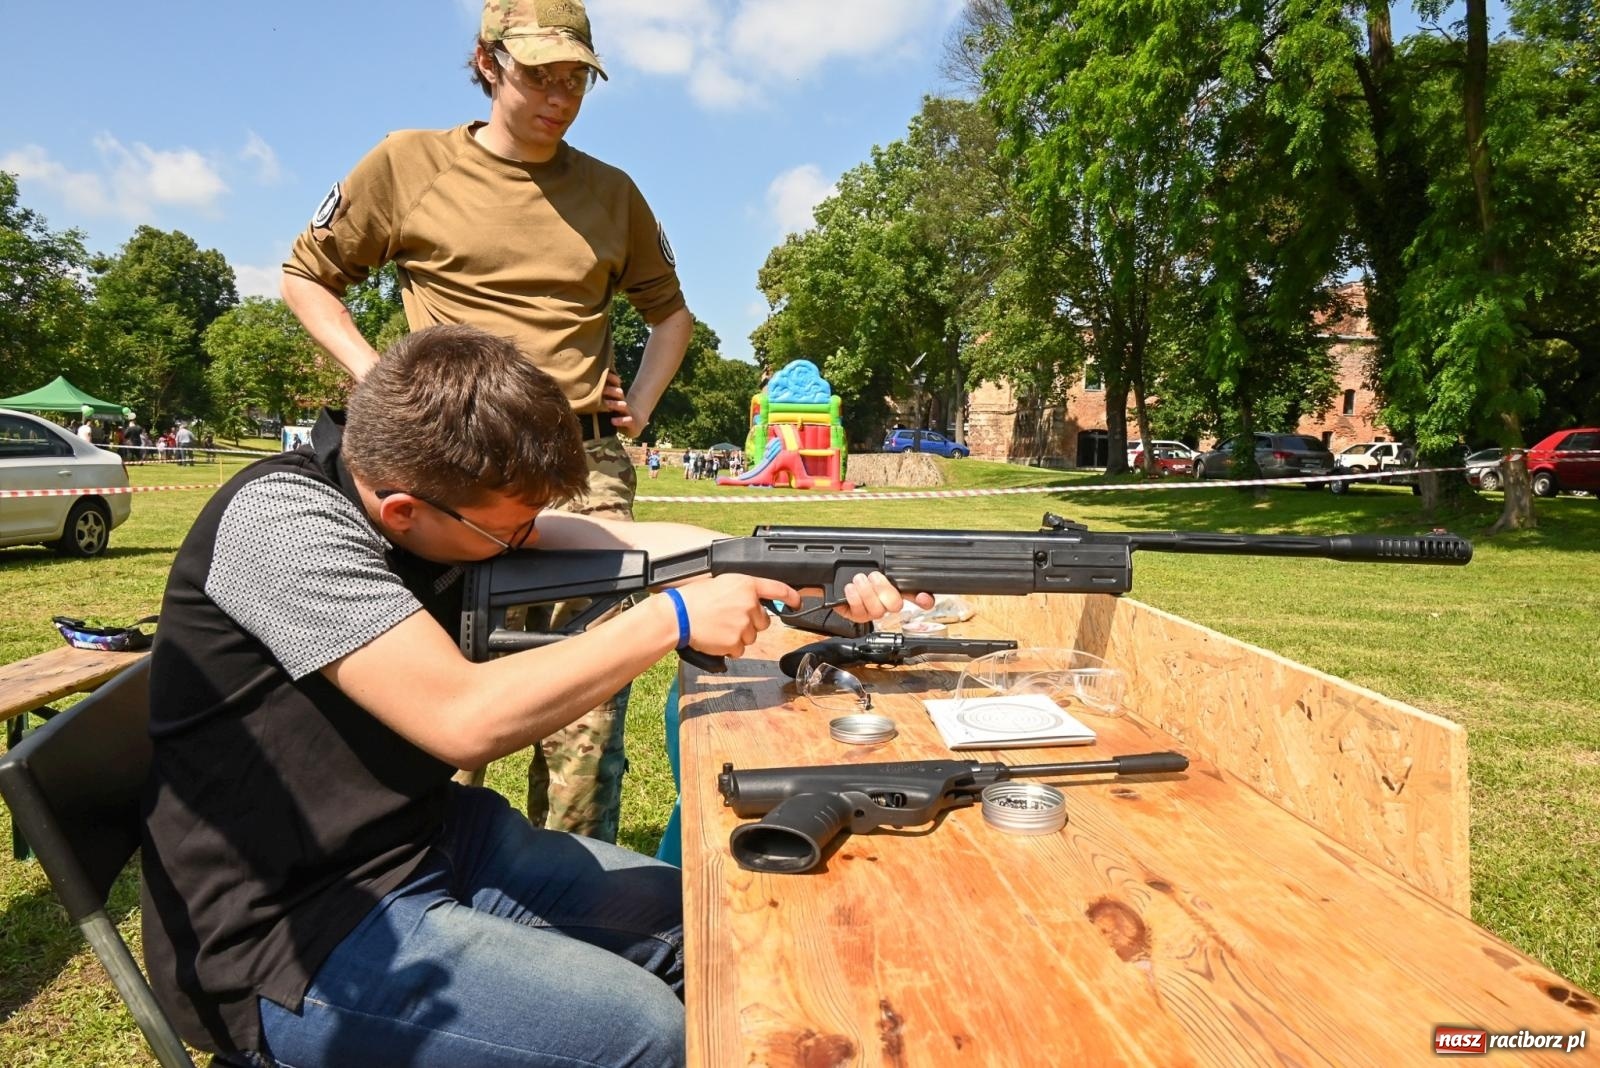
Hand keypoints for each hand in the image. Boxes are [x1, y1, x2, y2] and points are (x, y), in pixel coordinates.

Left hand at [604, 372, 646, 433]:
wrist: (635, 423)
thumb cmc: (618, 413)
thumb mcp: (611, 404)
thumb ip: (602, 396)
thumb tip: (588, 382)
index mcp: (617, 396)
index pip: (616, 385)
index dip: (612, 379)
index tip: (606, 375)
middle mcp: (622, 403)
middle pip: (618, 394)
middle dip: (611, 391)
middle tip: (602, 390)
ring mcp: (628, 412)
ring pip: (622, 406)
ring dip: (615, 404)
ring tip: (607, 404)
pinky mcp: (632, 423)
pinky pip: (627, 421)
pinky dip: (620, 421)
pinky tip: (613, 421)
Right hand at [675, 575, 798, 656]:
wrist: (679, 615)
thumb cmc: (694, 598)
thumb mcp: (721, 584)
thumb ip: (742, 591)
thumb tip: (754, 601)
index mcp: (746, 585)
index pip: (778, 588)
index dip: (791, 596)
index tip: (797, 602)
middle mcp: (749, 604)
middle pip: (763, 621)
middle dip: (751, 623)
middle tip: (730, 619)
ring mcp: (744, 624)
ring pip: (752, 636)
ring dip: (739, 635)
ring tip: (719, 627)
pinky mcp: (736, 642)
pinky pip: (740, 649)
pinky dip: (730, 647)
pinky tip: (716, 637)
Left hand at [824, 572, 933, 624]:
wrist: (830, 579)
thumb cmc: (852, 569)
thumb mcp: (871, 562)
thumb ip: (888, 565)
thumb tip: (908, 564)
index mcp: (893, 588)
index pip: (916, 596)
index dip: (923, 599)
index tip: (923, 597)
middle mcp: (884, 602)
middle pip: (896, 604)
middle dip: (884, 589)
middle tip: (874, 576)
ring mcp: (870, 611)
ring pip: (877, 610)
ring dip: (867, 592)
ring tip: (858, 580)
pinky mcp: (856, 616)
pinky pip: (860, 612)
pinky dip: (854, 598)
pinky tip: (850, 589)